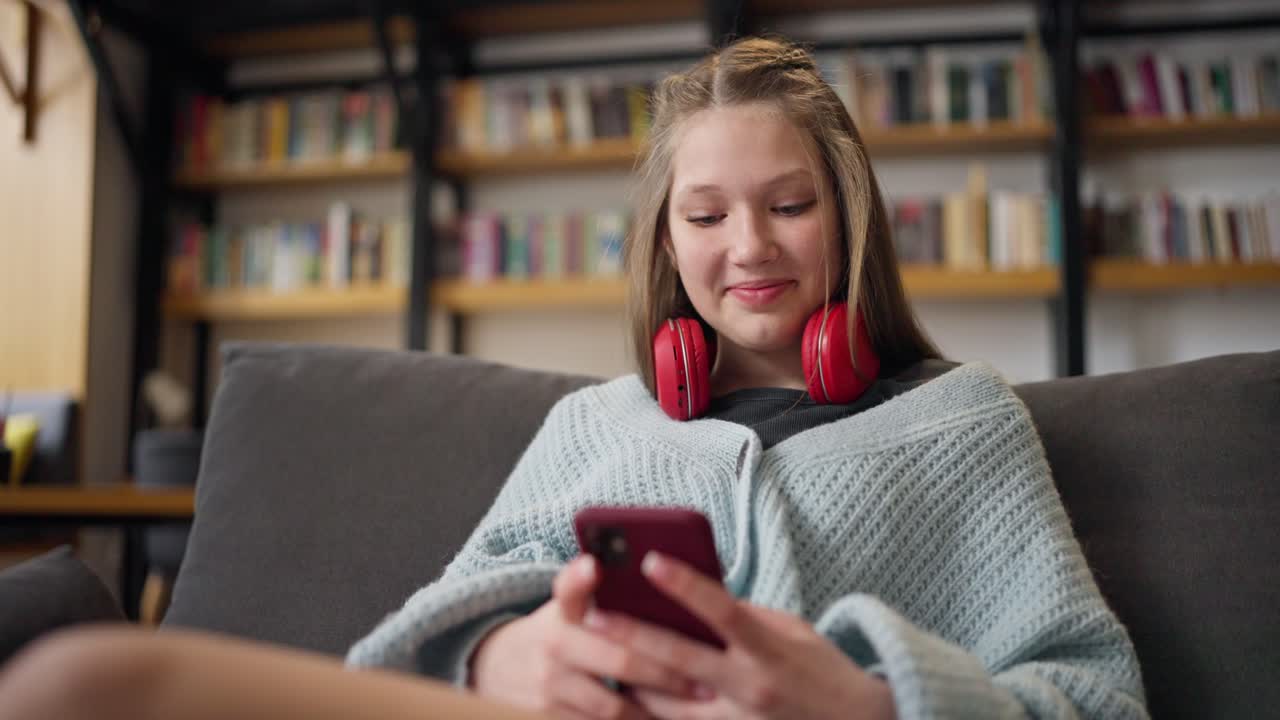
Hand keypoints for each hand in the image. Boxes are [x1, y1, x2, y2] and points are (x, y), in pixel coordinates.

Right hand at [469, 554, 695, 718]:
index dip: (579, 577)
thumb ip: (600, 591)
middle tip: (702, 682)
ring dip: (653, 711)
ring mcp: (549, 686)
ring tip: (691, 709)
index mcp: (562, 610)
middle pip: (618, 660)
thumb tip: (649, 567)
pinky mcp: (548, 717)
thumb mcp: (569, 605)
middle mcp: (553, 644)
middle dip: (665, 675)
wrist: (499, 667)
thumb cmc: (559, 630)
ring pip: (612, 706)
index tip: (592, 565)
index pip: (568, 588)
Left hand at [581, 552, 896, 719]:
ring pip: (666, 704)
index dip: (685, 585)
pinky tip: (626, 691)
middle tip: (593, 615)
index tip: (650, 560)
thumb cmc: (821, 671)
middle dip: (632, 635)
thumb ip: (745, 616)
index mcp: (769, 651)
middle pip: (680, 659)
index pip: (723, 611)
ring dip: (630, 677)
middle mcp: (750, 689)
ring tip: (597, 651)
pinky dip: (649, 709)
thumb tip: (697, 595)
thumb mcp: (792, 631)